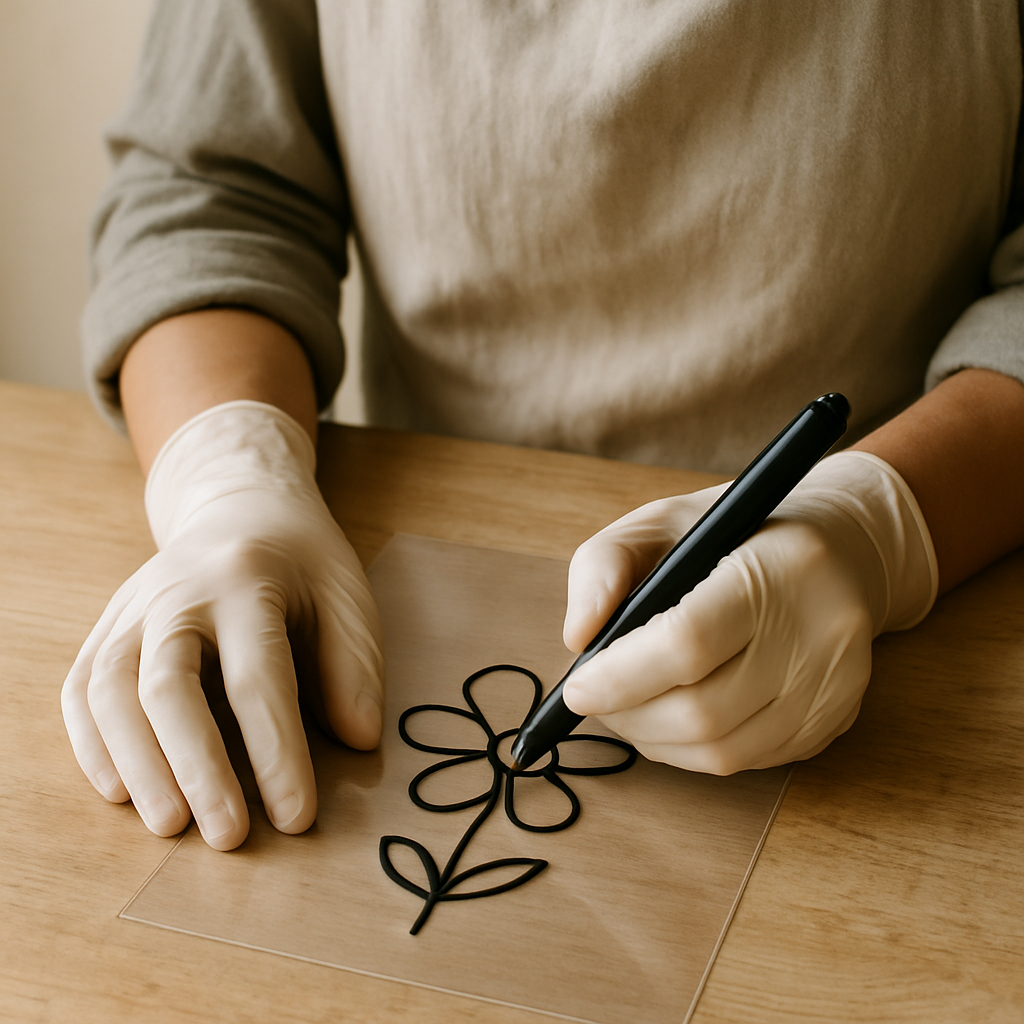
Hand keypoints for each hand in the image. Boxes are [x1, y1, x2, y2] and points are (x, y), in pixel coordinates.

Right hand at [61, 401, 383, 848]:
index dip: (277, 752)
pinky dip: (93, 745)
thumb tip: (359, 741)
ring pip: (112, 691)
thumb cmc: (302, 562)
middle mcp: (176, 592)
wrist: (238, 505)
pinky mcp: (106, 628)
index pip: (257, 677)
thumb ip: (355, 664)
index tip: (296, 817)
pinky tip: (119, 792)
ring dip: (139, 766)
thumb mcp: (347, 594)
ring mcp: (131, 608)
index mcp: (246, 579)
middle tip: (228, 836)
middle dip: (198, 767)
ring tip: (170, 827)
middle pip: (169, 686)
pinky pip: (80, 690)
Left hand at [560, 451, 936, 773]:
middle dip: (628, 716)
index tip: (576, 687)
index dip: (622, 676)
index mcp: (780, 566)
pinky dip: (691, 750)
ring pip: (722, 751)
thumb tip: (577, 637)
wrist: (841, 549)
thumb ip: (604, 564)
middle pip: (702, 712)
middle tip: (593, 699)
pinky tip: (672, 718)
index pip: (689, 643)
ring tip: (626, 709)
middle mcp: (821, 632)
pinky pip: (747, 762)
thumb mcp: (663, 519)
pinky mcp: (834, 722)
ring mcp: (834, 687)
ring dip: (654, 740)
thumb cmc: (737, 532)